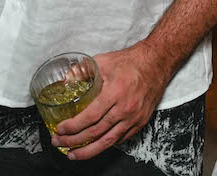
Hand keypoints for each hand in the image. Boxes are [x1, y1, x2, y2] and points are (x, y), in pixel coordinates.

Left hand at [52, 43, 168, 159]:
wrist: (156, 64)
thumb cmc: (130, 62)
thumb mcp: (103, 61)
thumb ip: (82, 70)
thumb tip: (64, 80)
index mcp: (115, 92)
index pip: (91, 116)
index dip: (73, 126)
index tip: (60, 130)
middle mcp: (126, 108)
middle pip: (97, 132)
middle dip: (74, 141)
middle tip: (59, 142)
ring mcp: (134, 118)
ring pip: (108, 141)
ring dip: (88, 151)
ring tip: (73, 154)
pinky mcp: (140, 122)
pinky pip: (120, 139)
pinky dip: (105, 145)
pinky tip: (94, 146)